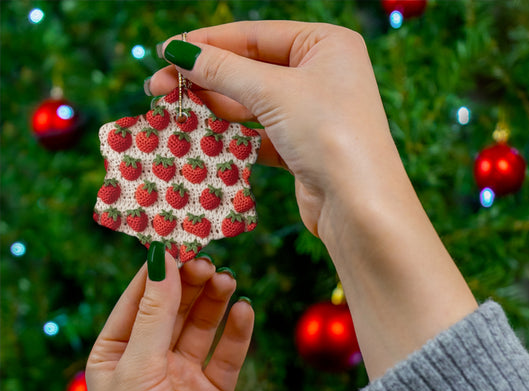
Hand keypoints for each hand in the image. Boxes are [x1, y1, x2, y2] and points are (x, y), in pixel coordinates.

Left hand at [86, 253, 252, 390]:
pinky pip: (227, 354)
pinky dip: (237, 332)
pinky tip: (245, 310)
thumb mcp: (138, 368)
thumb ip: (155, 313)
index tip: (180, 239)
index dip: (159, 269)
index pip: (139, 298)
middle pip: (174, 308)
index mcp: (117, 353)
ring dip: (215, 301)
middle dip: (191, 283)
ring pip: (202, 326)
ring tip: (228, 280)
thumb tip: (162, 258)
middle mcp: (150, 360)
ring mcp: (183, 376)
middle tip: (210, 261)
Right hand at [149, 21, 476, 379]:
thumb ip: (223, 70)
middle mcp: (321, 74)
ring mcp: (311, 113)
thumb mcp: (274, 93)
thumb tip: (178, 51)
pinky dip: (232, 136)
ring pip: (251, 104)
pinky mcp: (301, 147)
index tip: (166, 53)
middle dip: (204, 79)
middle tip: (158, 89)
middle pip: (250, 69)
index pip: (254, 35)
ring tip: (173, 112)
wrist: (359, 206)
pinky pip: (259, 134)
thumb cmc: (329, 134)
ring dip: (213, 108)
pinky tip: (201, 137)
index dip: (207, 44)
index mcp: (325, 44)